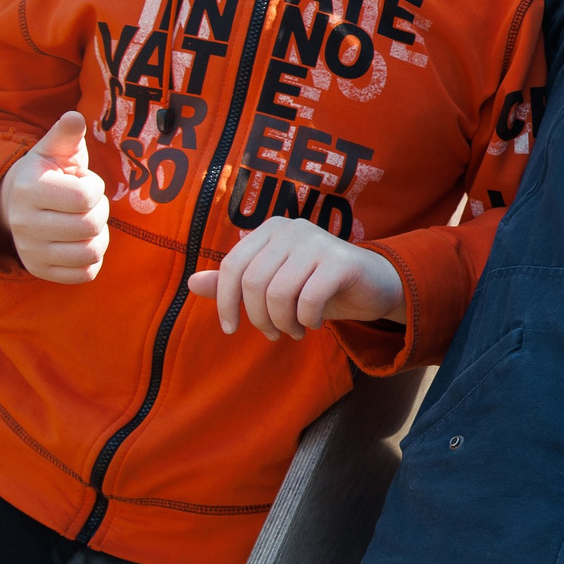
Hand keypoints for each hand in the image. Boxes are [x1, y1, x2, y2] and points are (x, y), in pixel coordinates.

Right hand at [0, 110, 109, 283]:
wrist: (17, 205)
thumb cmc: (47, 173)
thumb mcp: (53, 150)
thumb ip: (66, 134)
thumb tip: (74, 118)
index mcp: (29, 189)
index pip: (84, 197)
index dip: (95, 188)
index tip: (84, 182)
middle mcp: (24, 224)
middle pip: (90, 226)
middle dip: (99, 211)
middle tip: (86, 204)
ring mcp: (30, 251)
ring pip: (90, 253)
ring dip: (99, 236)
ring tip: (86, 222)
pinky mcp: (41, 271)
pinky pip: (86, 273)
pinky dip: (93, 258)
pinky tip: (81, 242)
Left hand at [186, 218, 404, 340]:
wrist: (372, 283)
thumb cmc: (316, 284)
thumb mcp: (273, 284)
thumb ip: (235, 283)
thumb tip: (192, 282)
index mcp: (270, 230)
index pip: (232, 266)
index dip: (225, 303)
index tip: (231, 329)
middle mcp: (291, 228)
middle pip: (254, 283)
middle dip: (259, 318)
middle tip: (274, 334)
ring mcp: (317, 241)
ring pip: (279, 293)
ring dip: (284, 323)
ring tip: (294, 330)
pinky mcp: (341, 260)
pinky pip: (309, 299)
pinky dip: (307, 319)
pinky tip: (314, 322)